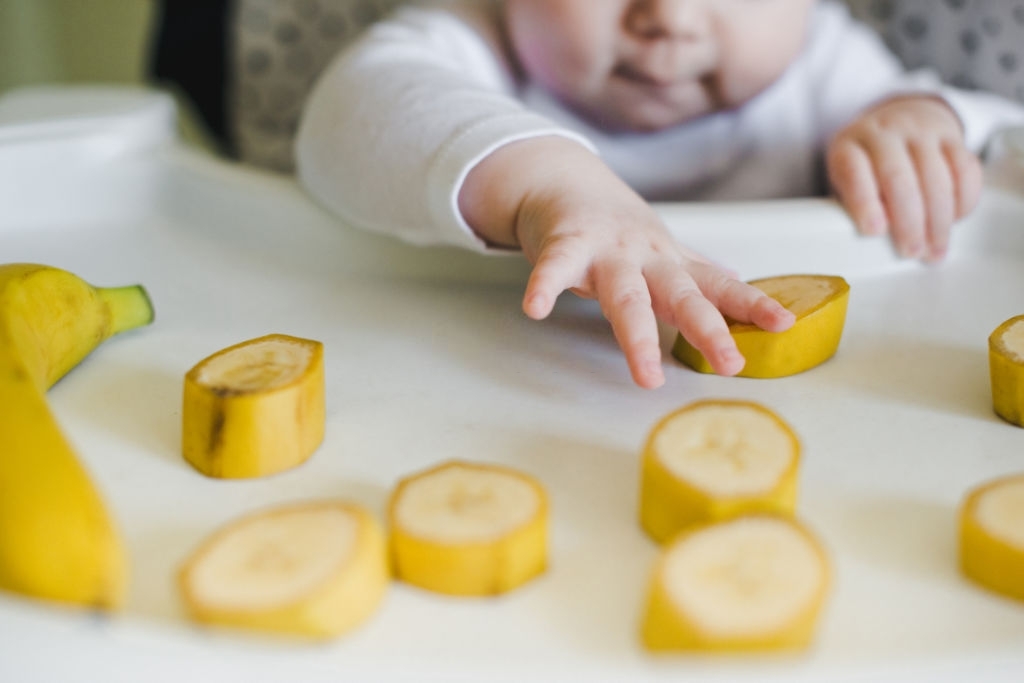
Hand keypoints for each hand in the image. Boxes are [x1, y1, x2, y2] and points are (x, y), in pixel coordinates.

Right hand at [459, 137, 794, 388]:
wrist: (562, 179)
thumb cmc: (612, 226)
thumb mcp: (661, 249)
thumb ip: (695, 269)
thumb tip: (737, 282)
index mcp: (669, 263)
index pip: (718, 287)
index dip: (751, 305)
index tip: (784, 325)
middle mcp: (645, 257)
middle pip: (681, 296)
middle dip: (707, 330)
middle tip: (730, 364)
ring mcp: (606, 251)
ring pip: (624, 296)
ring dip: (637, 337)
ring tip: (647, 376)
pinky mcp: (564, 243)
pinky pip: (554, 268)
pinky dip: (544, 287)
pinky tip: (536, 309)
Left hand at [827, 95, 982, 261]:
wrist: (899, 120)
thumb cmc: (867, 163)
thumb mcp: (846, 180)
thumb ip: (854, 204)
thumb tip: (877, 238)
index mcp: (849, 146)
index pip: (854, 172)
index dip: (864, 203)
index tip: (874, 231)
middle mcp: (885, 133)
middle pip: (899, 178)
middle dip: (908, 222)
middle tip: (912, 251)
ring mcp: (921, 132)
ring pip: (936, 177)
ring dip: (938, 221)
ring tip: (934, 249)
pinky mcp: (952, 137)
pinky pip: (965, 170)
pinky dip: (963, 200)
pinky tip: (955, 220)